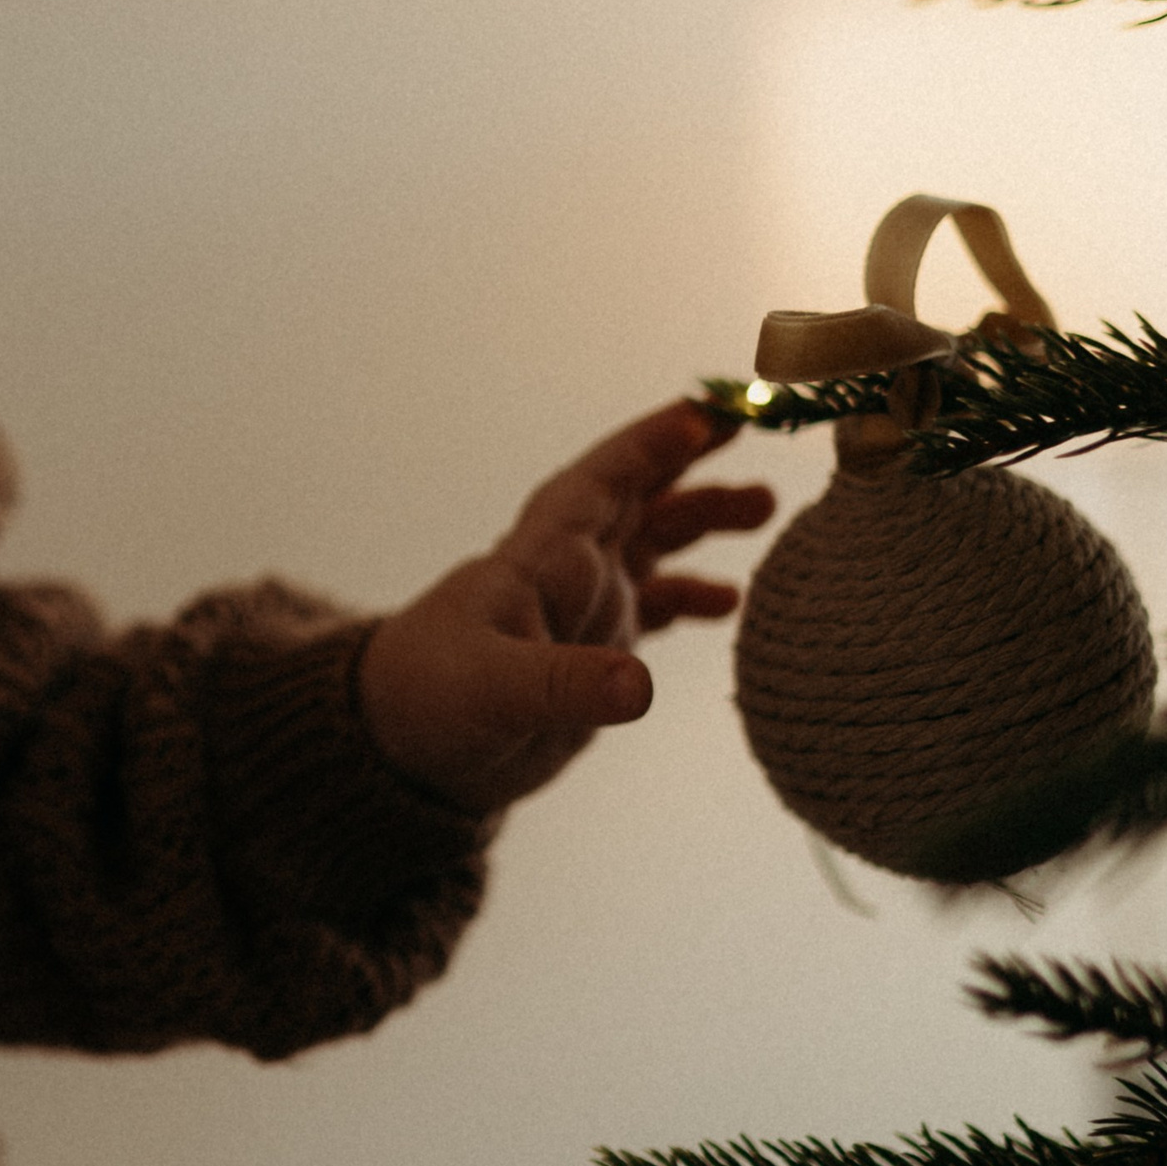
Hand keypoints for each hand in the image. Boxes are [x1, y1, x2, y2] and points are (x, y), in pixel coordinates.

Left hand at [359, 397, 771, 817]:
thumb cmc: (427, 701)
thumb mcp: (495, 691)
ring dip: (702, 521)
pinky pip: (649, 609)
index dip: (653, 444)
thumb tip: (640, 686)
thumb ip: (566, 686)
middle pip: (638, 497)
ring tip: (767, 507)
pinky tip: (728, 603)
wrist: (400, 754)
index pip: (603, 481)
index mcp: (541, 559)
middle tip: (759, 429)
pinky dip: (689, 598)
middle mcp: (567, 574)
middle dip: (694, 461)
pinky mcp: (587, 659)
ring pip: (651, 545)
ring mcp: (580, 613)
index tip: (711, 410)